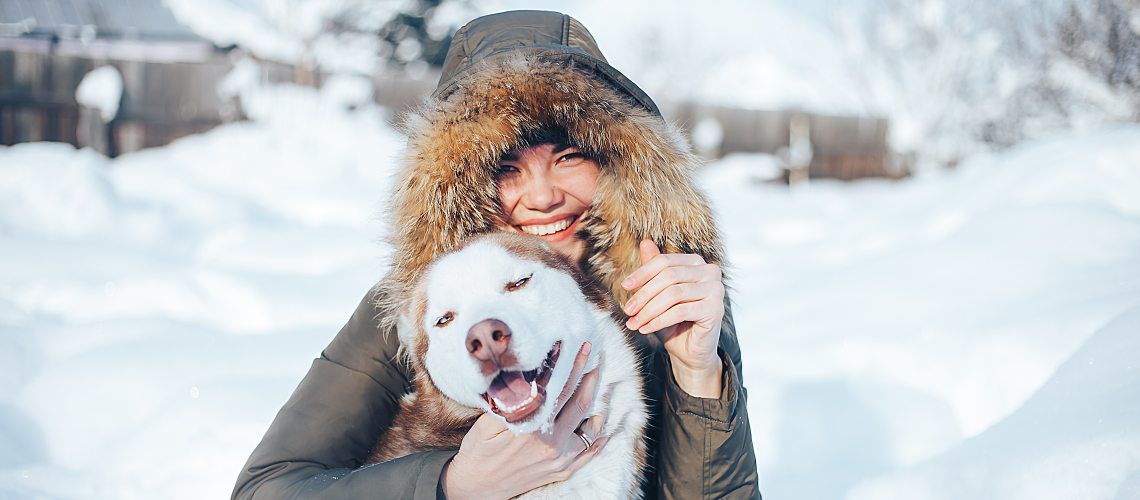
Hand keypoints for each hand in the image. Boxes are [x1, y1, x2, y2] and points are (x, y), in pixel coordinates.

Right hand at [442, 342, 609, 498]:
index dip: (570, 366)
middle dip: (589, 376)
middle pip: (579, 403)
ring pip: (590, 428)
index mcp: (532, 427)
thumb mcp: (487, 422)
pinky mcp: (562, 471)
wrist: (476, 487)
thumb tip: (526, 376)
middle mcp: (550, 443)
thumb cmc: (479, 451)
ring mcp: (559, 459)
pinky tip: (603, 422)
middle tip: (594, 355)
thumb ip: (509, 402)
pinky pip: (589, 453)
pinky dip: (599, 437)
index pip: (558, 389)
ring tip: (598, 384)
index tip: (577, 347)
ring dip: (598, 403)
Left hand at [622, 239, 723, 397]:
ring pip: (673, 294)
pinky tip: (645, 328)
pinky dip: (659, 320)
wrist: (690, 352)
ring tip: (634, 322)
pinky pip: (680, 311)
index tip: (624, 286)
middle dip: (644, 294)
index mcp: (697, 263)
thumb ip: (654, 269)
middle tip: (627, 310)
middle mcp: (710, 272)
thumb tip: (645, 242)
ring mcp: (716, 289)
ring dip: (649, 310)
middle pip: (669, 276)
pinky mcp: (716, 309)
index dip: (642, 273)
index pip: (665, 262)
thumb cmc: (674, 321)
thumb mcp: (658, 294)